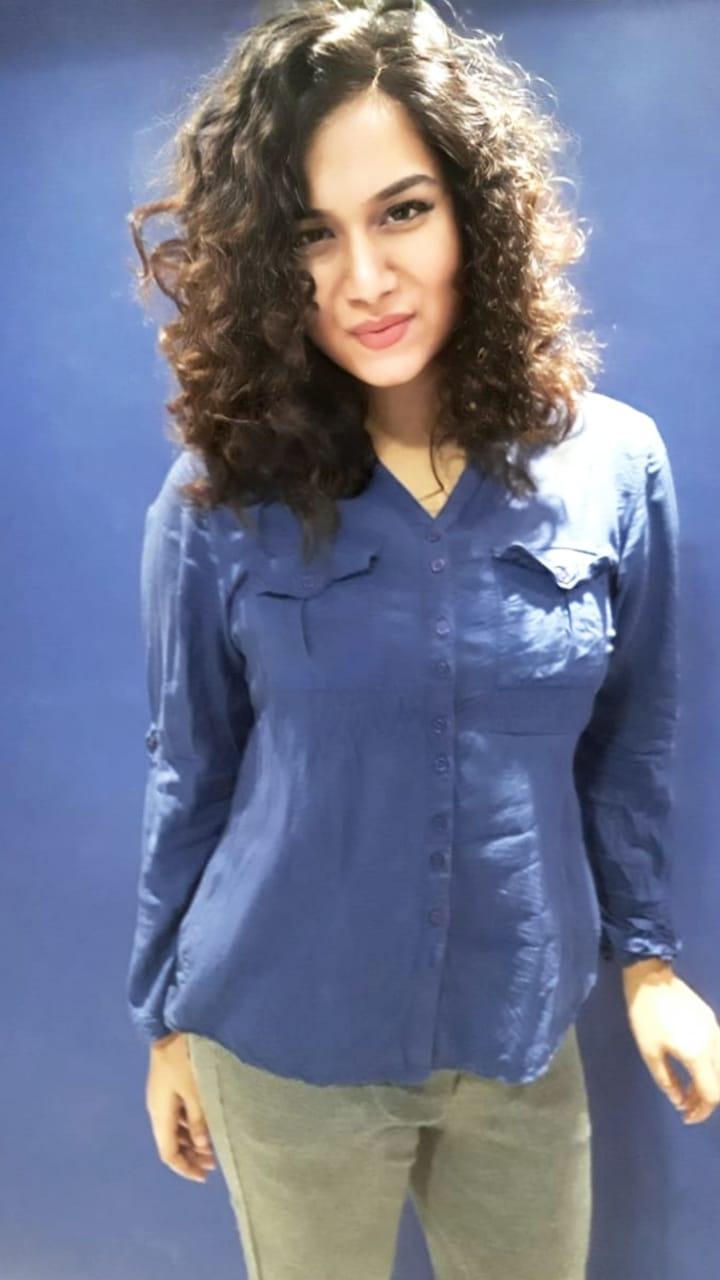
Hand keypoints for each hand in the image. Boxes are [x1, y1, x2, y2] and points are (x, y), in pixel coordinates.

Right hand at [145, 1031, 216, 1180]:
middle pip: (171, 1144)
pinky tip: (205, 1126)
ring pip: (174, 1131)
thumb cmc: (183, 1058)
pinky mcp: (167, 1088)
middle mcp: (157, 1111)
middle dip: (191, 1157)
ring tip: (213, 1148)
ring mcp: (161, 1099)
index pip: (168, 1153)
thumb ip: (198, 1120)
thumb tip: (202, 1146)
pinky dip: (190, 1127)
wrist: (170, 1028)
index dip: (185, 1168)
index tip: (204, 1177)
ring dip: (191, 1142)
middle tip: (214, 1165)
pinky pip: (177, 1117)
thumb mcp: (194, 1090)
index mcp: (160, 1115)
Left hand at [622, 960, 719, 1124]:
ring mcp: (716, 1031)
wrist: (651, 979)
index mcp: (698, 1056)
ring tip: (688, 1087)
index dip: (701, 1111)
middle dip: (705, 1100)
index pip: (711, 1094)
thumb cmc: (646, 1017)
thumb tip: (679, 1101)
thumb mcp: (650, 1054)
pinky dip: (710, 1066)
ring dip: (708, 1083)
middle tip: (686, 1104)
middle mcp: (714, 1045)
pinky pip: (719, 1051)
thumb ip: (667, 1081)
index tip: (686, 1115)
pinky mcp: (712, 1020)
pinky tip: (692, 1064)